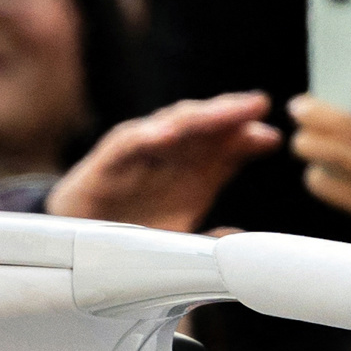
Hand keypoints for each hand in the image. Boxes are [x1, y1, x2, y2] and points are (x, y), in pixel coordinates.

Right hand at [46, 92, 280, 230]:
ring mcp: (141, 155)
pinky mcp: (107, 163)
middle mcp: (171, 157)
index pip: (227, 147)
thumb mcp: (179, 243)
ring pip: (173, 124)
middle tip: (258, 105)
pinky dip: (146, 135)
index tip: (273, 139)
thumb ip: (209, 244)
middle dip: (233, 113)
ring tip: (225, 111)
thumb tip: (244, 245)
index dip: (249, 139)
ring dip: (200, 115)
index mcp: (195, 173)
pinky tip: (167, 133)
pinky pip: (127, 143)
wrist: (78, 246)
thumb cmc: (136, 236)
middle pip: (206, 127)